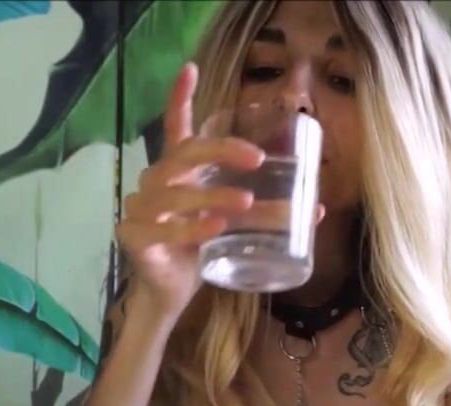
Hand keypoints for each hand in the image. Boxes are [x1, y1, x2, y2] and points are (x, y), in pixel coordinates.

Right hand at [117, 63, 264, 321]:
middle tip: (257, 159)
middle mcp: (155, 182)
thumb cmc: (201, 250)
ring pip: (176, 193)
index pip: (175, 128)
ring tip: (245, 204)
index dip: (180, 98)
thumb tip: (316, 207)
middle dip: (221, 151)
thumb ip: (265, 210)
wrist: (170, 293)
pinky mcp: (134, 236)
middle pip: (184, 154)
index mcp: (177, 172)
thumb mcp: (234, 224)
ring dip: (213, 196)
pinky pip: (163, 227)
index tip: (190, 68)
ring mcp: (140, 208)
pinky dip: (190, 227)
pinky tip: (214, 227)